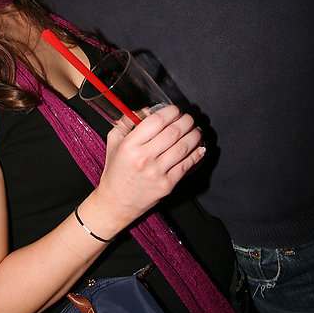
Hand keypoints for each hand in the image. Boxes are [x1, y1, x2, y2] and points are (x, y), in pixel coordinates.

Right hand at [96, 105, 204, 230]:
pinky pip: (187, 165)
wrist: (116, 202)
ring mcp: (157, 173)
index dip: (170, 112)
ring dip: (194, 135)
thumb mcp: (113, 142)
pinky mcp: (167, 185)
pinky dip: (197, 154)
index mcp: (130, 145)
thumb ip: (126, 122)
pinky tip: (199, 148)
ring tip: (196, 130)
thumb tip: (146, 109)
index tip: (175, 110)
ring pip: (183, 148)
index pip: (156, 121)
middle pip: (173, 132)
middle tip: (189, 118)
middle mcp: (144, 158)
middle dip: (186, 121)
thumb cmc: (115, 171)